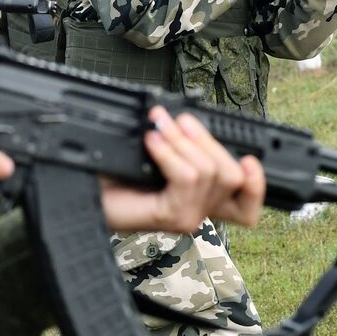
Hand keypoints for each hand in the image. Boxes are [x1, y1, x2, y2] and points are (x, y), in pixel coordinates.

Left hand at [99, 107, 264, 231]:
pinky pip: (186, 178)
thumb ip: (179, 142)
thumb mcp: (153, 151)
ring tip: (158, 127)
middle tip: (177, 120)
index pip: (248, 204)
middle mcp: (200, 211)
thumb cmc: (110, 172)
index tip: (250, 157)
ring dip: (184, 142)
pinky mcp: (169, 217)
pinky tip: (151, 142)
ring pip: (210, 173)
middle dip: (208, 141)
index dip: (258, 183)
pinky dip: (170, 153)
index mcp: (202, 197)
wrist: (78, 190)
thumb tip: (188, 118)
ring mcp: (186, 217)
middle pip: (234, 177)